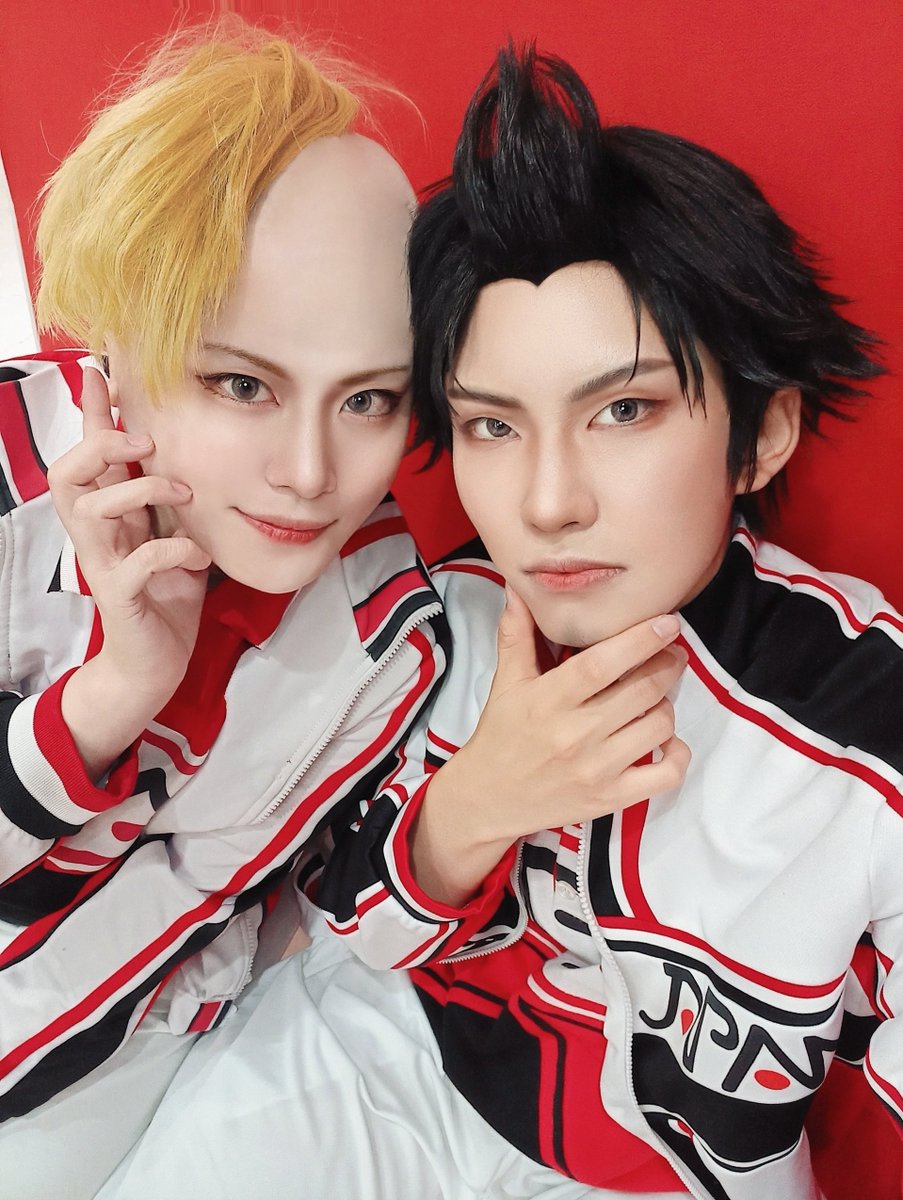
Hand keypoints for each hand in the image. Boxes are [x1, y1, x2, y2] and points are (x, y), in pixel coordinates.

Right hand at [50, 366, 211, 777]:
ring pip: (91, 510)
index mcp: (110, 512)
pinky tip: (198, 555)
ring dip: (140, 492)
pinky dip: (171, 552)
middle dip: (102, 445)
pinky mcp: (119, 597)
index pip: (90, 453)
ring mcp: (103, 564)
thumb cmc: (166, 593)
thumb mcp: (173, 532)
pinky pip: (133, 565)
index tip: (99, 367)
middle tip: (146, 442)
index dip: (92, 412)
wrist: (157, 661)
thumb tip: (181, 450)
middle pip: (68, 472)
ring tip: (184, 496)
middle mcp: (97, 533)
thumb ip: (169, 496)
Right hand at [412, 587, 689, 903]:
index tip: (667, 622)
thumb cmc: (501, 736)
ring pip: (659, 726)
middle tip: (670, 652)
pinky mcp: (611, 799)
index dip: (641, 640)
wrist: (487, 799)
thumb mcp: (505, 683)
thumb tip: (518, 589)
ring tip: (655, 695)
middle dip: (667, 664)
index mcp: (550, 700)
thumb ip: (516, 634)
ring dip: (667, 704)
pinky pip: (665, 775)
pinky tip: (666, 740)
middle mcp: (576, 734)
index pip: (603, 663)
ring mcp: (598, 770)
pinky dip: (677, 754)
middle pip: (643, 690)